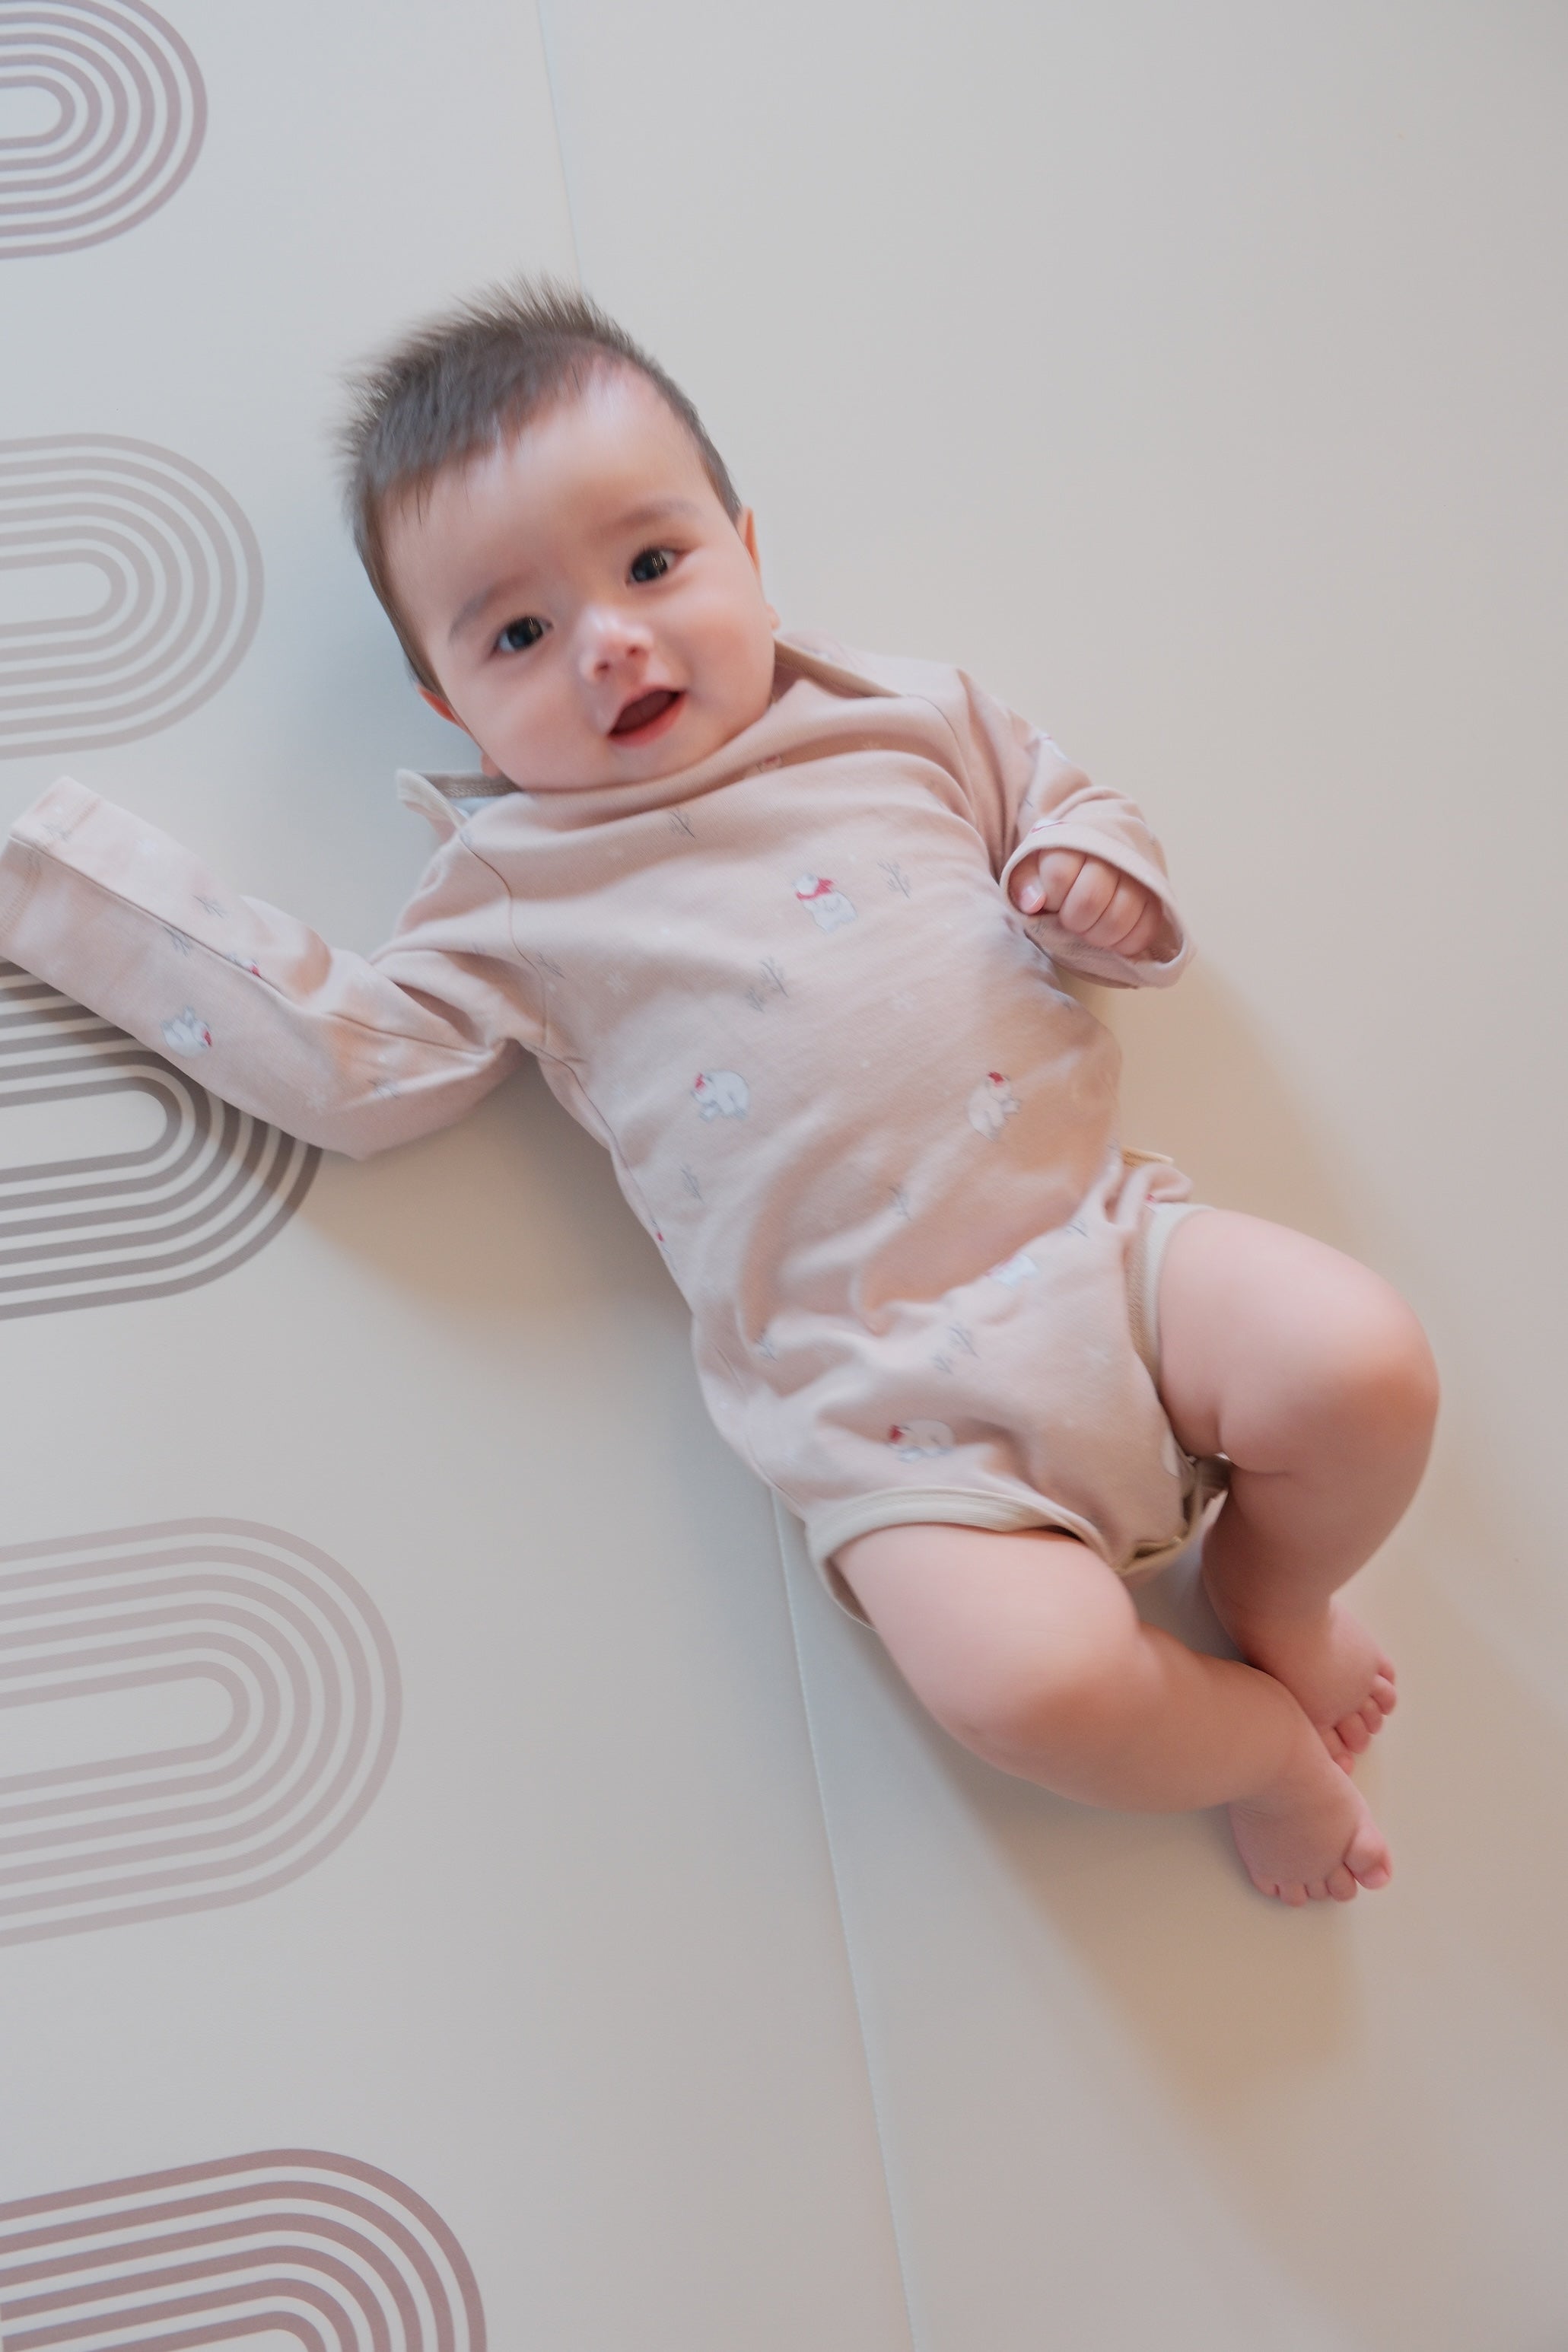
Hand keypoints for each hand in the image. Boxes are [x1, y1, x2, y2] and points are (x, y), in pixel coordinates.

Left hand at [1009, 848, 1165, 958]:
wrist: (1102, 846)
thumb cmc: (1061, 865)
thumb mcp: (1034, 867)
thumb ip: (1026, 883)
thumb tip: (1034, 904)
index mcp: (1075, 843)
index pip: (1059, 875)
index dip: (1053, 898)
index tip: (1053, 900)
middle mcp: (1110, 856)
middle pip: (1090, 899)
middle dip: (1074, 919)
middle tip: (1072, 920)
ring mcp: (1138, 875)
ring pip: (1119, 917)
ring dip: (1099, 935)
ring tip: (1091, 929)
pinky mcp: (1157, 897)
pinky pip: (1146, 929)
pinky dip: (1125, 942)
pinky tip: (1112, 937)